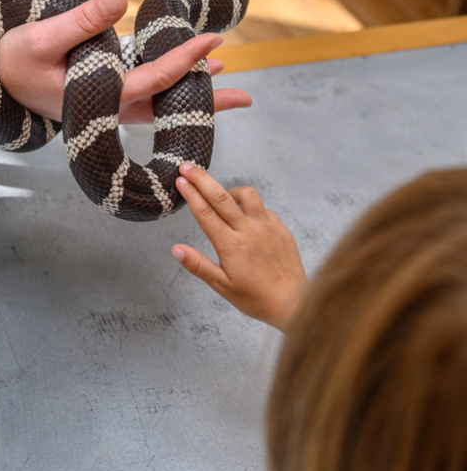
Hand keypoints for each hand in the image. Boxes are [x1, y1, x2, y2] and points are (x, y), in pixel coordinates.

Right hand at [0, 0, 251, 122]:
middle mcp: (110, 103)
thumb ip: (80, 22)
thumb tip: (120, 0)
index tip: (213, 42)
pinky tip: (188, 61)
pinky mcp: (107, 83)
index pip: (150, 82)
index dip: (183, 62)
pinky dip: (167, 73)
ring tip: (226, 77)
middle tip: (245, 98)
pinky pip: (145, 81)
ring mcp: (110, 96)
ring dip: (191, 89)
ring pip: (158, 96)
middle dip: (203, 102)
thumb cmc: (13, 60)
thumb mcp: (41, 38)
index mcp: (98, 97)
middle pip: (165, 104)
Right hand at [171, 164, 307, 332]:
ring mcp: (268, 227)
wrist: (294, 303)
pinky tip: (245, 216)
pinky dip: (250, 206)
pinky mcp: (281, 228)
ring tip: (219, 195)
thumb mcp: (222, 286)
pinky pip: (263, 208)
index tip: (180, 180)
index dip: (191, 194)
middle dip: (201, 179)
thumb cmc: (256, 298)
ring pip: (247, 195)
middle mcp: (249, 230)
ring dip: (230, 190)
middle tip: (187, 166)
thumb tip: (176, 249)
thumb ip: (198, 265)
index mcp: (231, 245)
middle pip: (220, 196)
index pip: (205, 212)